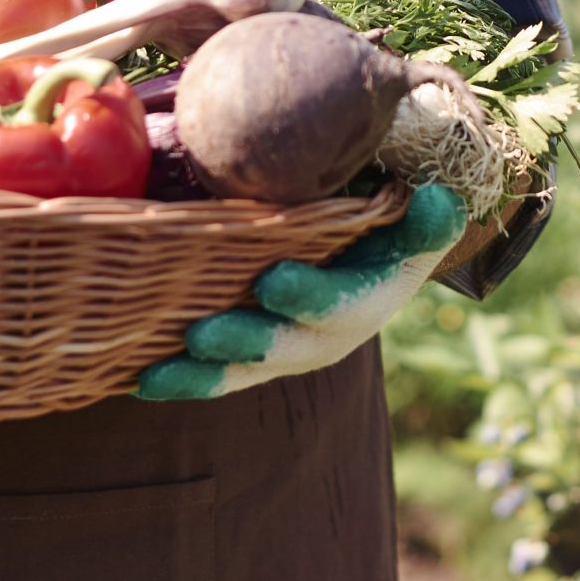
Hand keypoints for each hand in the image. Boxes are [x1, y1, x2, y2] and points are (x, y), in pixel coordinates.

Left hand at [137, 184, 466, 400]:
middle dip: (244, 342)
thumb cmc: (388, 223)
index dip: (309, 298)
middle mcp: (329, 336)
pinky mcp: (256, 355)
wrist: (373, 256)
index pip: (343, 304)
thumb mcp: (417, 219)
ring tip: (156, 372)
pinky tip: (138, 378)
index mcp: (370, 298)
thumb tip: (441, 201)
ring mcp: (289, 349)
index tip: (270, 280)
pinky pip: (221, 373)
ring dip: (202, 375)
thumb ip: (427, 216)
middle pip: (286, 347)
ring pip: (246, 371)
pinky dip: (184, 379)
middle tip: (200, 332)